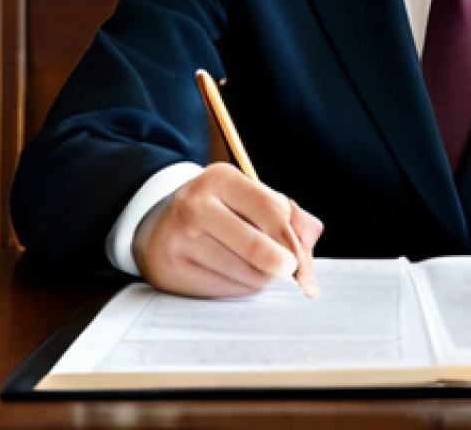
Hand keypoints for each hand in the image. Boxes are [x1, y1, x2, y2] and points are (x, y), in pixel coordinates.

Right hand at [132, 162, 323, 298]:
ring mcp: (180, 238)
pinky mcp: (172, 270)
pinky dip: (238, 288)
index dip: (294, 239)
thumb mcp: (249, 198)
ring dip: (260, 278)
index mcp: (221, 178)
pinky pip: (225, 291)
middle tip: (288, 269)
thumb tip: (311, 234)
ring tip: (252, 265)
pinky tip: (231, 274)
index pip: (271, 210)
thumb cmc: (218, 211)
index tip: (302, 257)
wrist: (159, 225)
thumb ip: (288, 213)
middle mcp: (196, 204)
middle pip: (257, 246)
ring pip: (245, 274)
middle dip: (282, 264)